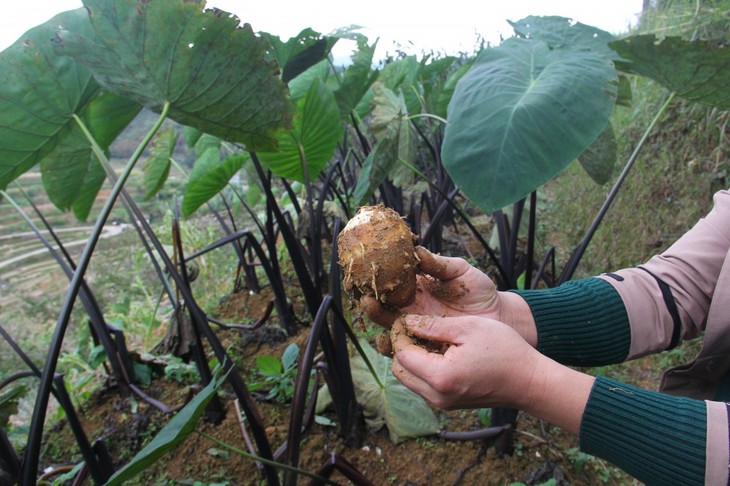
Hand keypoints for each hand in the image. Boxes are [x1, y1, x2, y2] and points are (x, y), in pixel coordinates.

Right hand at [362, 247, 536, 345]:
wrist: (498, 317)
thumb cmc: (479, 291)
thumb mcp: (461, 272)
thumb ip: (440, 265)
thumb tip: (417, 250)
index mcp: (417, 288)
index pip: (393, 283)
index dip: (380, 279)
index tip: (369, 274)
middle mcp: (412, 309)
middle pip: (386, 306)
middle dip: (374, 302)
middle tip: (367, 297)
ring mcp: (418, 328)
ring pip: (390, 326)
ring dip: (380, 321)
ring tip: (374, 314)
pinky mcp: (425, 346)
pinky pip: (405, 349)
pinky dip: (393, 347)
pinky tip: (387, 342)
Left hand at [390, 314, 538, 409]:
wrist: (529, 381)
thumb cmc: (504, 350)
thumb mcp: (469, 327)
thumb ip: (433, 325)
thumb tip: (406, 321)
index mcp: (440, 376)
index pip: (401, 354)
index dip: (401, 334)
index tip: (409, 318)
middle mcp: (437, 395)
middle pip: (400, 370)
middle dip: (403, 348)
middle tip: (417, 328)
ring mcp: (442, 403)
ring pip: (410, 379)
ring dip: (413, 359)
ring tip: (429, 338)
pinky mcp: (448, 404)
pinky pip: (423, 385)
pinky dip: (424, 369)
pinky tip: (439, 351)